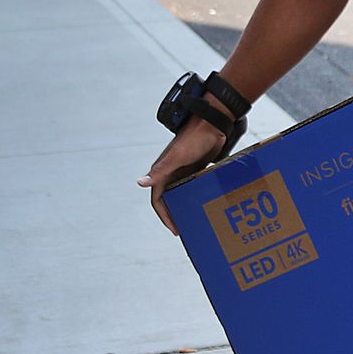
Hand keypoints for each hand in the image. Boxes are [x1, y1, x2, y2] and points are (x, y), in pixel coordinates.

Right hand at [138, 119, 225, 234]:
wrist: (212, 125)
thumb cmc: (193, 139)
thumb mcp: (176, 157)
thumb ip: (159, 171)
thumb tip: (140, 183)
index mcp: (162, 172)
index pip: (158, 200)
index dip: (164, 216)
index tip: (174, 228)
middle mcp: (170, 173)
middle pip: (169, 198)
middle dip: (174, 213)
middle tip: (185, 227)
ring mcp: (183, 171)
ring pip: (180, 193)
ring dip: (185, 204)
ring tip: (194, 218)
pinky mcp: (195, 168)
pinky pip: (192, 185)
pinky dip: (195, 195)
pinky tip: (204, 202)